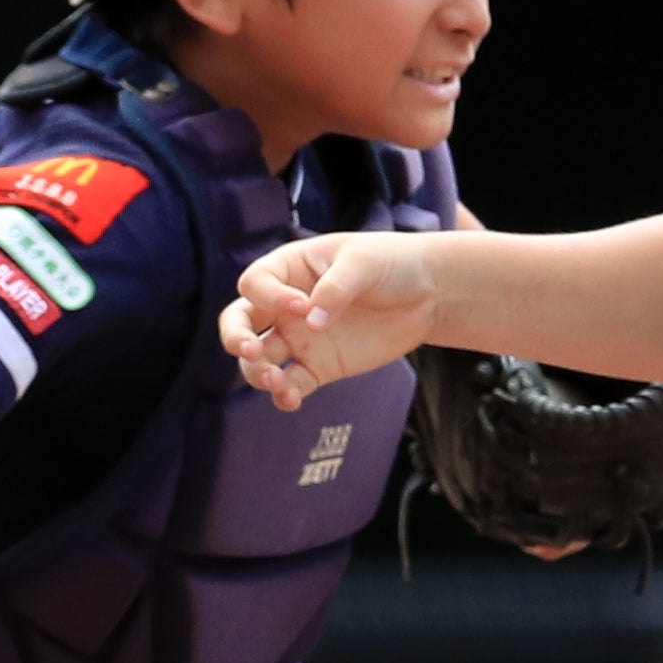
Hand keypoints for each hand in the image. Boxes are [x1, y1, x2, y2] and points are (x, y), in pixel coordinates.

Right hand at [222, 233, 443, 411]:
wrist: (427, 293)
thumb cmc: (390, 263)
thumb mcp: (363, 262)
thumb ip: (335, 289)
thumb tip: (311, 323)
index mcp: (289, 270)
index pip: (255, 284)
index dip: (269, 297)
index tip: (302, 304)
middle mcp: (285, 307)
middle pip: (240, 322)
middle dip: (235, 338)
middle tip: (249, 350)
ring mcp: (300, 338)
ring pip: (259, 359)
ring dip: (257, 372)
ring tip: (276, 381)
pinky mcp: (318, 366)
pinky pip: (291, 384)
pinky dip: (284, 395)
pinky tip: (290, 400)